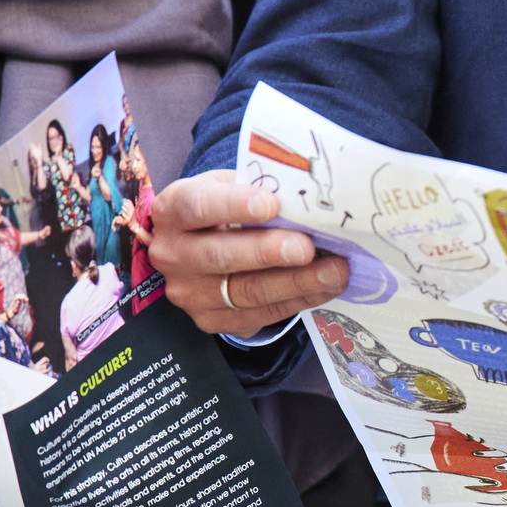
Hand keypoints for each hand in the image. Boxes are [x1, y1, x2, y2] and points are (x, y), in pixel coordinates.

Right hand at [152, 171, 344, 340]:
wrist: (200, 243)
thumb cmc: (223, 208)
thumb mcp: (230, 185)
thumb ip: (257, 188)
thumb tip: (306, 198)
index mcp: (172, 210)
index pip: (198, 206)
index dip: (234, 205)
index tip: (271, 205)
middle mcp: (172, 254)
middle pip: (220, 257)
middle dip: (268, 252)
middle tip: (306, 247)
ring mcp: (189, 293)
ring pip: (245, 292)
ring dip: (296, 282)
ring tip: (334, 271)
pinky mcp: (210, 320)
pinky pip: (260, 315)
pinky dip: (298, 300)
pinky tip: (325, 287)